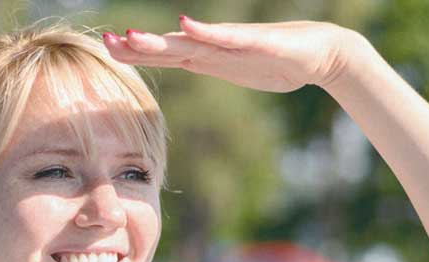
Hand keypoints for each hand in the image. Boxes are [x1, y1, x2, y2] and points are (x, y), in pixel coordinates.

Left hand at [103, 16, 357, 91]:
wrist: (322, 55)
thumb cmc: (279, 62)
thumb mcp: (236, 69)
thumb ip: (211, 63)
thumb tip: (186, 60)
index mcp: (209, 58)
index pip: (166, 56)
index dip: (137, 54)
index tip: (108, 48)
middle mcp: (216, 49)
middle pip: (170, 49)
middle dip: (137, 47)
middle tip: (106, 41)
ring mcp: (235, 45)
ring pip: (191, 43)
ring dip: (160, 41)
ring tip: (131, 35)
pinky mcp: (257, 43)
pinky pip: (228, 39)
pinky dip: (206, 33)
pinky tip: (186, 25)